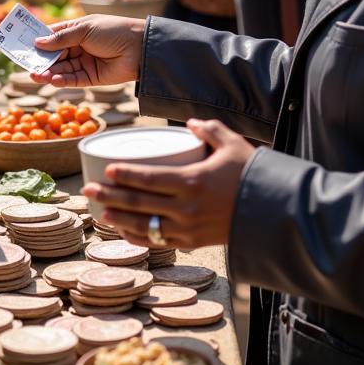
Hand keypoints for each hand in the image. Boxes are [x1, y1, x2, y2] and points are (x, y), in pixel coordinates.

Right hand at [30, 15, 143, 86]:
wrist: (140, 48)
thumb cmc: (113, 31)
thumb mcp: (85, 30)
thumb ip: (61, 38)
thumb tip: (37, 42)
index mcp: (77, 30)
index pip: (53, 35)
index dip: (38, 39)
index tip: (22, 44)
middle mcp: (79, 46)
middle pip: (54, 54)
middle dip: (40, 59)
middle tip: (24, 64)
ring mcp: (85, 62)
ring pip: (61, 69)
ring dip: (48, 72)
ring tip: (34, 74)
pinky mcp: (91, 78)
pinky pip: (72, 80)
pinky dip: (61, 80)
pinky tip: (51, 79)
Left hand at [83, 119, 254, 248]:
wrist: (275, 214)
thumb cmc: (252, 175)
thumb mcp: (232, 144)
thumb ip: (209, 129)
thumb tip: (189, 122)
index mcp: (193, 182)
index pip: (149, 179)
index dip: (125, 175)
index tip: (106, 169)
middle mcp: (187, 209)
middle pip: (139, 203)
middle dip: (110, 195)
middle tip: (88, 189)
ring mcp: (189, 229)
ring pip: (145, 226)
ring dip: (119, 218)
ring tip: (100, 209)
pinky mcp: (194, 242)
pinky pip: (159, 242)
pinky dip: (139, 236)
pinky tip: (124, 229)